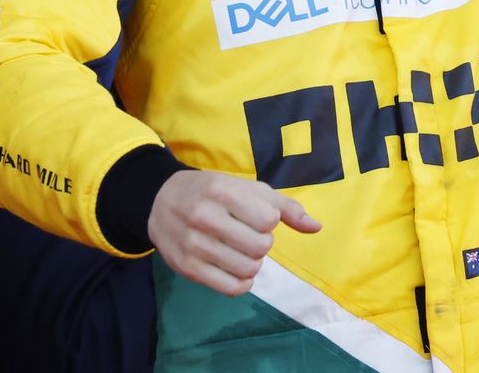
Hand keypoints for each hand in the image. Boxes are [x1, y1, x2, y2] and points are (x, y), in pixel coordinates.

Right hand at [147, 170, 320, 295]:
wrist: (161, 201)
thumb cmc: (214, 192)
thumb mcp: (247, 189)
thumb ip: (284, 206)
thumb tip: (316, 227)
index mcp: (222, 191)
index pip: (269, 220)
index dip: (268, 221)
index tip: (254, 216)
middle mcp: (205, 217)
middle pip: (261, 247)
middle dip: (261, 243)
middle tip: (246, 235)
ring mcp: (194, 244)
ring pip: (248, 269)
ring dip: (252, 263)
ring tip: (239, 250)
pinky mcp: (187, 268)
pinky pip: (231, 288)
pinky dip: (242, 282)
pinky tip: (235, 268)